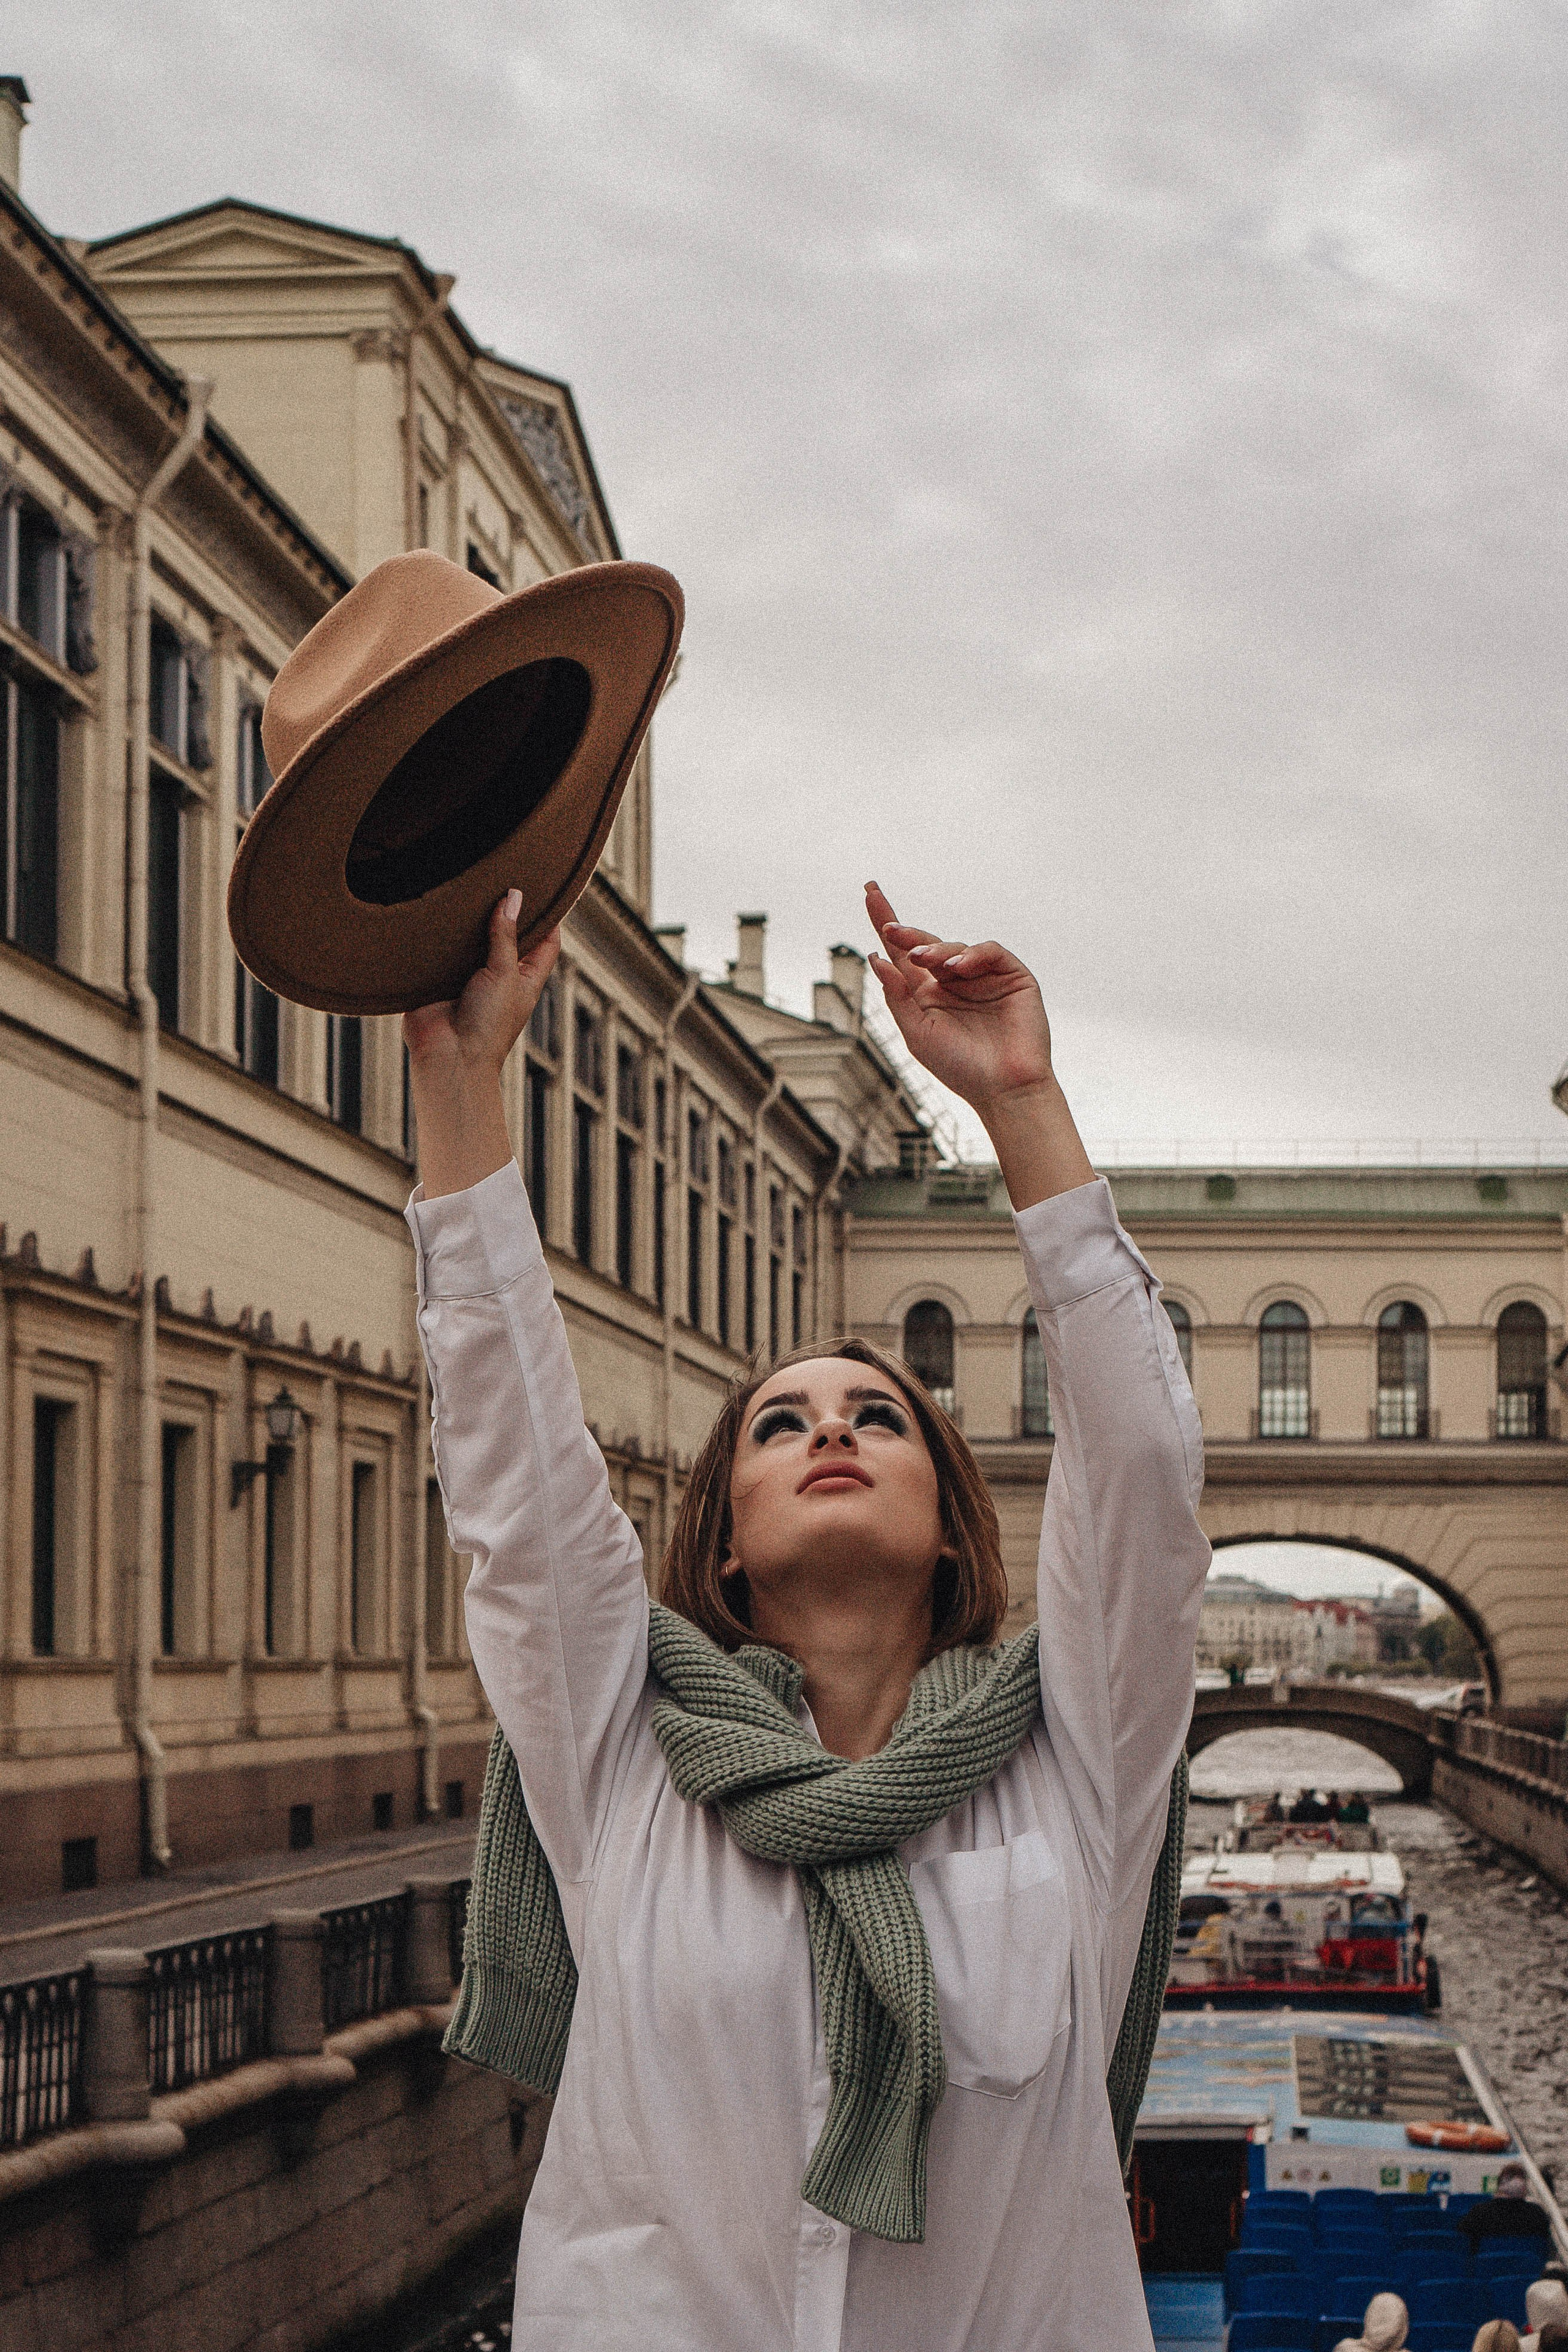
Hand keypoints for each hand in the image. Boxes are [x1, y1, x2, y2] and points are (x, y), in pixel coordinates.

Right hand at [402, 892, 560, 1078]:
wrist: (446, 1057)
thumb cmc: (487, 1027)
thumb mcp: (505, 975)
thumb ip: (506, 936)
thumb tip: (513, 897)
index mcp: (525, 976)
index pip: (546, 940)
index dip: (548, 915)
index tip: (544, 886)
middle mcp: (498, 974)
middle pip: (507, 933)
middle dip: (504, 910)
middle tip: (500, 875)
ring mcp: (467, 974)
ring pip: (472, 937)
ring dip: (469, 919)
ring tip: (468, 883)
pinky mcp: (438, 977)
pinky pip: (441, 948)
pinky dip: (440, 932)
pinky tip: (439, 907)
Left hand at [864, 882, 1053, 1119]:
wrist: (1004, 1089)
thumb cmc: (959, 1067)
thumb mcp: (917, 1033)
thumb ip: (897, 996)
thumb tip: (875, 958)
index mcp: (928, 994)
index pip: (903, 953)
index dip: (886, 923)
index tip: (869, 893)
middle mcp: (954, 981)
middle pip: (926, 943)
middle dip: (906, 932)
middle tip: (889, 927)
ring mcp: (983, 976)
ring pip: (955, 946)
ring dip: (936, 948)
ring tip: (923, 958)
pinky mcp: (1012, 976)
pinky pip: (990, 951)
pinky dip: (973, 953)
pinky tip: (959, 966)